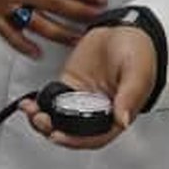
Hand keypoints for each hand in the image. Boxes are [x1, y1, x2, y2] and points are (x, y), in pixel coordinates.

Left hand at [20, 26, 157, 150]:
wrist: (124, 28)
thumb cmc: (139, 51)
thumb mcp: (138, 72)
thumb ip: (130, 96)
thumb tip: (122, 121)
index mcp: (117, 114)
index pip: (95, 137)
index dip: (76, 140)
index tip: (59, 135)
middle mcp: (98, 111)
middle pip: (73, 131)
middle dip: (53, 129)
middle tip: (40, 120)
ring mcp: (82, 99)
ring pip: (59, 118)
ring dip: (43, 120)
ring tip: (31, 111)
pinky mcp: (69, 85)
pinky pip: (52, 99)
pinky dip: (39, 103)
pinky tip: (29, 102)